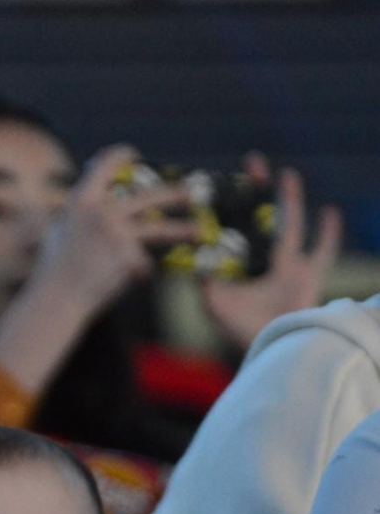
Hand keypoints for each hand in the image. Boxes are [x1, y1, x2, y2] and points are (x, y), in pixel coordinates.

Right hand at [30, 145, 201, 317]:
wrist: (56, 300)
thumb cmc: (52, 270)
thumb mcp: (56, 231)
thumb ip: (74, 214)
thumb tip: (83, 202)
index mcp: (82, 201)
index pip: (106, 165)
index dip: (121, 155)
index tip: (134, 156)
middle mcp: (104, 212)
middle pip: (148, 197)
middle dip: (173, 195)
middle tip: (191, 194)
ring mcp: (120, 235)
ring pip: (159, 230)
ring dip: (182, 230)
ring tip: (200, 232)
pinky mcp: (130, 259)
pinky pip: (143, 264)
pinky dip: (136, 275)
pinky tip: (120, 283)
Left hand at [202, 156, 341, 348]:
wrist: (268, 349)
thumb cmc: (238, 329)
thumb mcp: (212, 301)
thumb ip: (203, 277)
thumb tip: (185, 253)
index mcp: (241, 267)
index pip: (232, 229)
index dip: (227, 208)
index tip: (218, 183)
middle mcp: (264, 264)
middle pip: (261, 219)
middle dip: (257, 193)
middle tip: (252, 165)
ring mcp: (288, 268)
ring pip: (290, 226)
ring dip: (289, 201)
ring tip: (287, 175)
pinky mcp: (309, 276)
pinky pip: (323, 252)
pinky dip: (328, 234)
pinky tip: (329, 212)